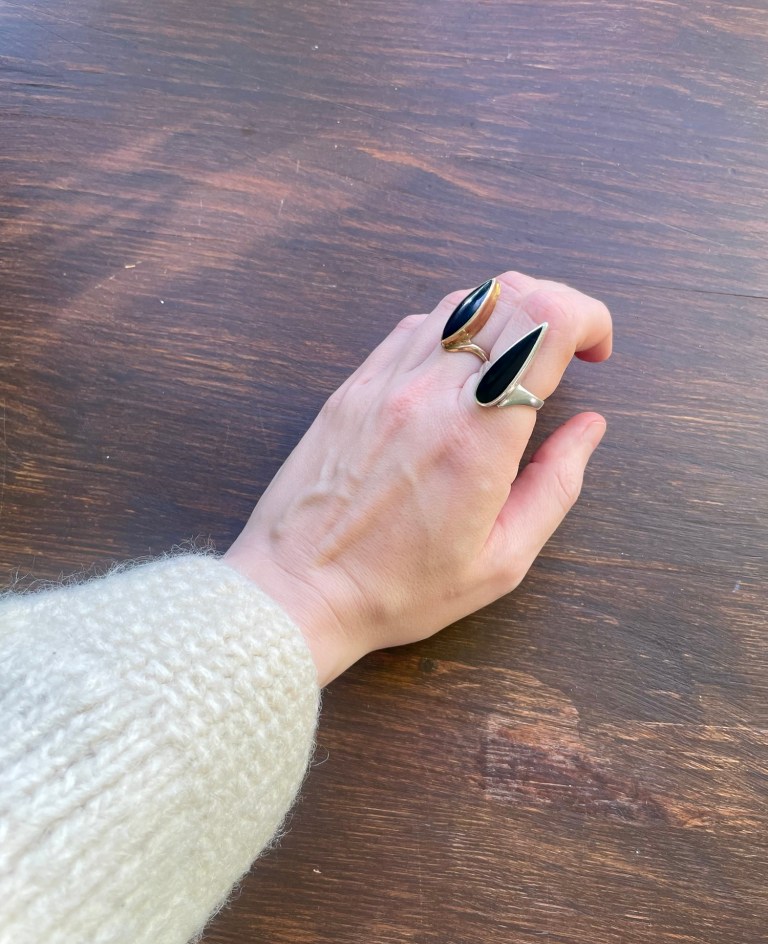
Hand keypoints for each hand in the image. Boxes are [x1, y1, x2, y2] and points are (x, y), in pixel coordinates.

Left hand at [223, 271, 611, 685]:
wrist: (296, 591)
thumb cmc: (397, 588)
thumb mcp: (500, 560)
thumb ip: (556, 486)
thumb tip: (588, 428)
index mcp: (477, 436)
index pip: (547, 322)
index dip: (590, 317)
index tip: (596, 352)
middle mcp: (430, 392)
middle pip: (510, 293)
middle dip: (558, 307)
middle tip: (566, 352)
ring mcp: (385, 382)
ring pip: (461, 301)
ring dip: (506, 314)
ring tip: (513, 363)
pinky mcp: (353, 386)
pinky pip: (414, 327)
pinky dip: (453, 330)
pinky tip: (458, 373)